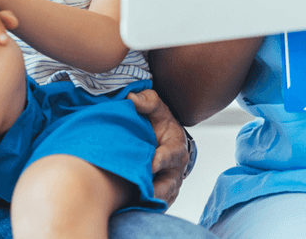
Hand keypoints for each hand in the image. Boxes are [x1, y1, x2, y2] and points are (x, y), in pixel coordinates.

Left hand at [127, 88, 189, 206]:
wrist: (164, 137)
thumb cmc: (159, 121)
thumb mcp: (155, 106)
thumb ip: (146, 101)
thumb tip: (131, 98)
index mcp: (176, 147)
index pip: (170, 156)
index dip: (160, 160)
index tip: (150, 164)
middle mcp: (175, 170)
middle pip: (168, 185)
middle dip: (156, 189)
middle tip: (140, 192)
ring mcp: (169, 185)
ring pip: (161, 199)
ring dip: (148, 201)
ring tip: (132, 203)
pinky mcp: (161, 196)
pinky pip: (155, 206)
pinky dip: (144, 207)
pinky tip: (129, 207)